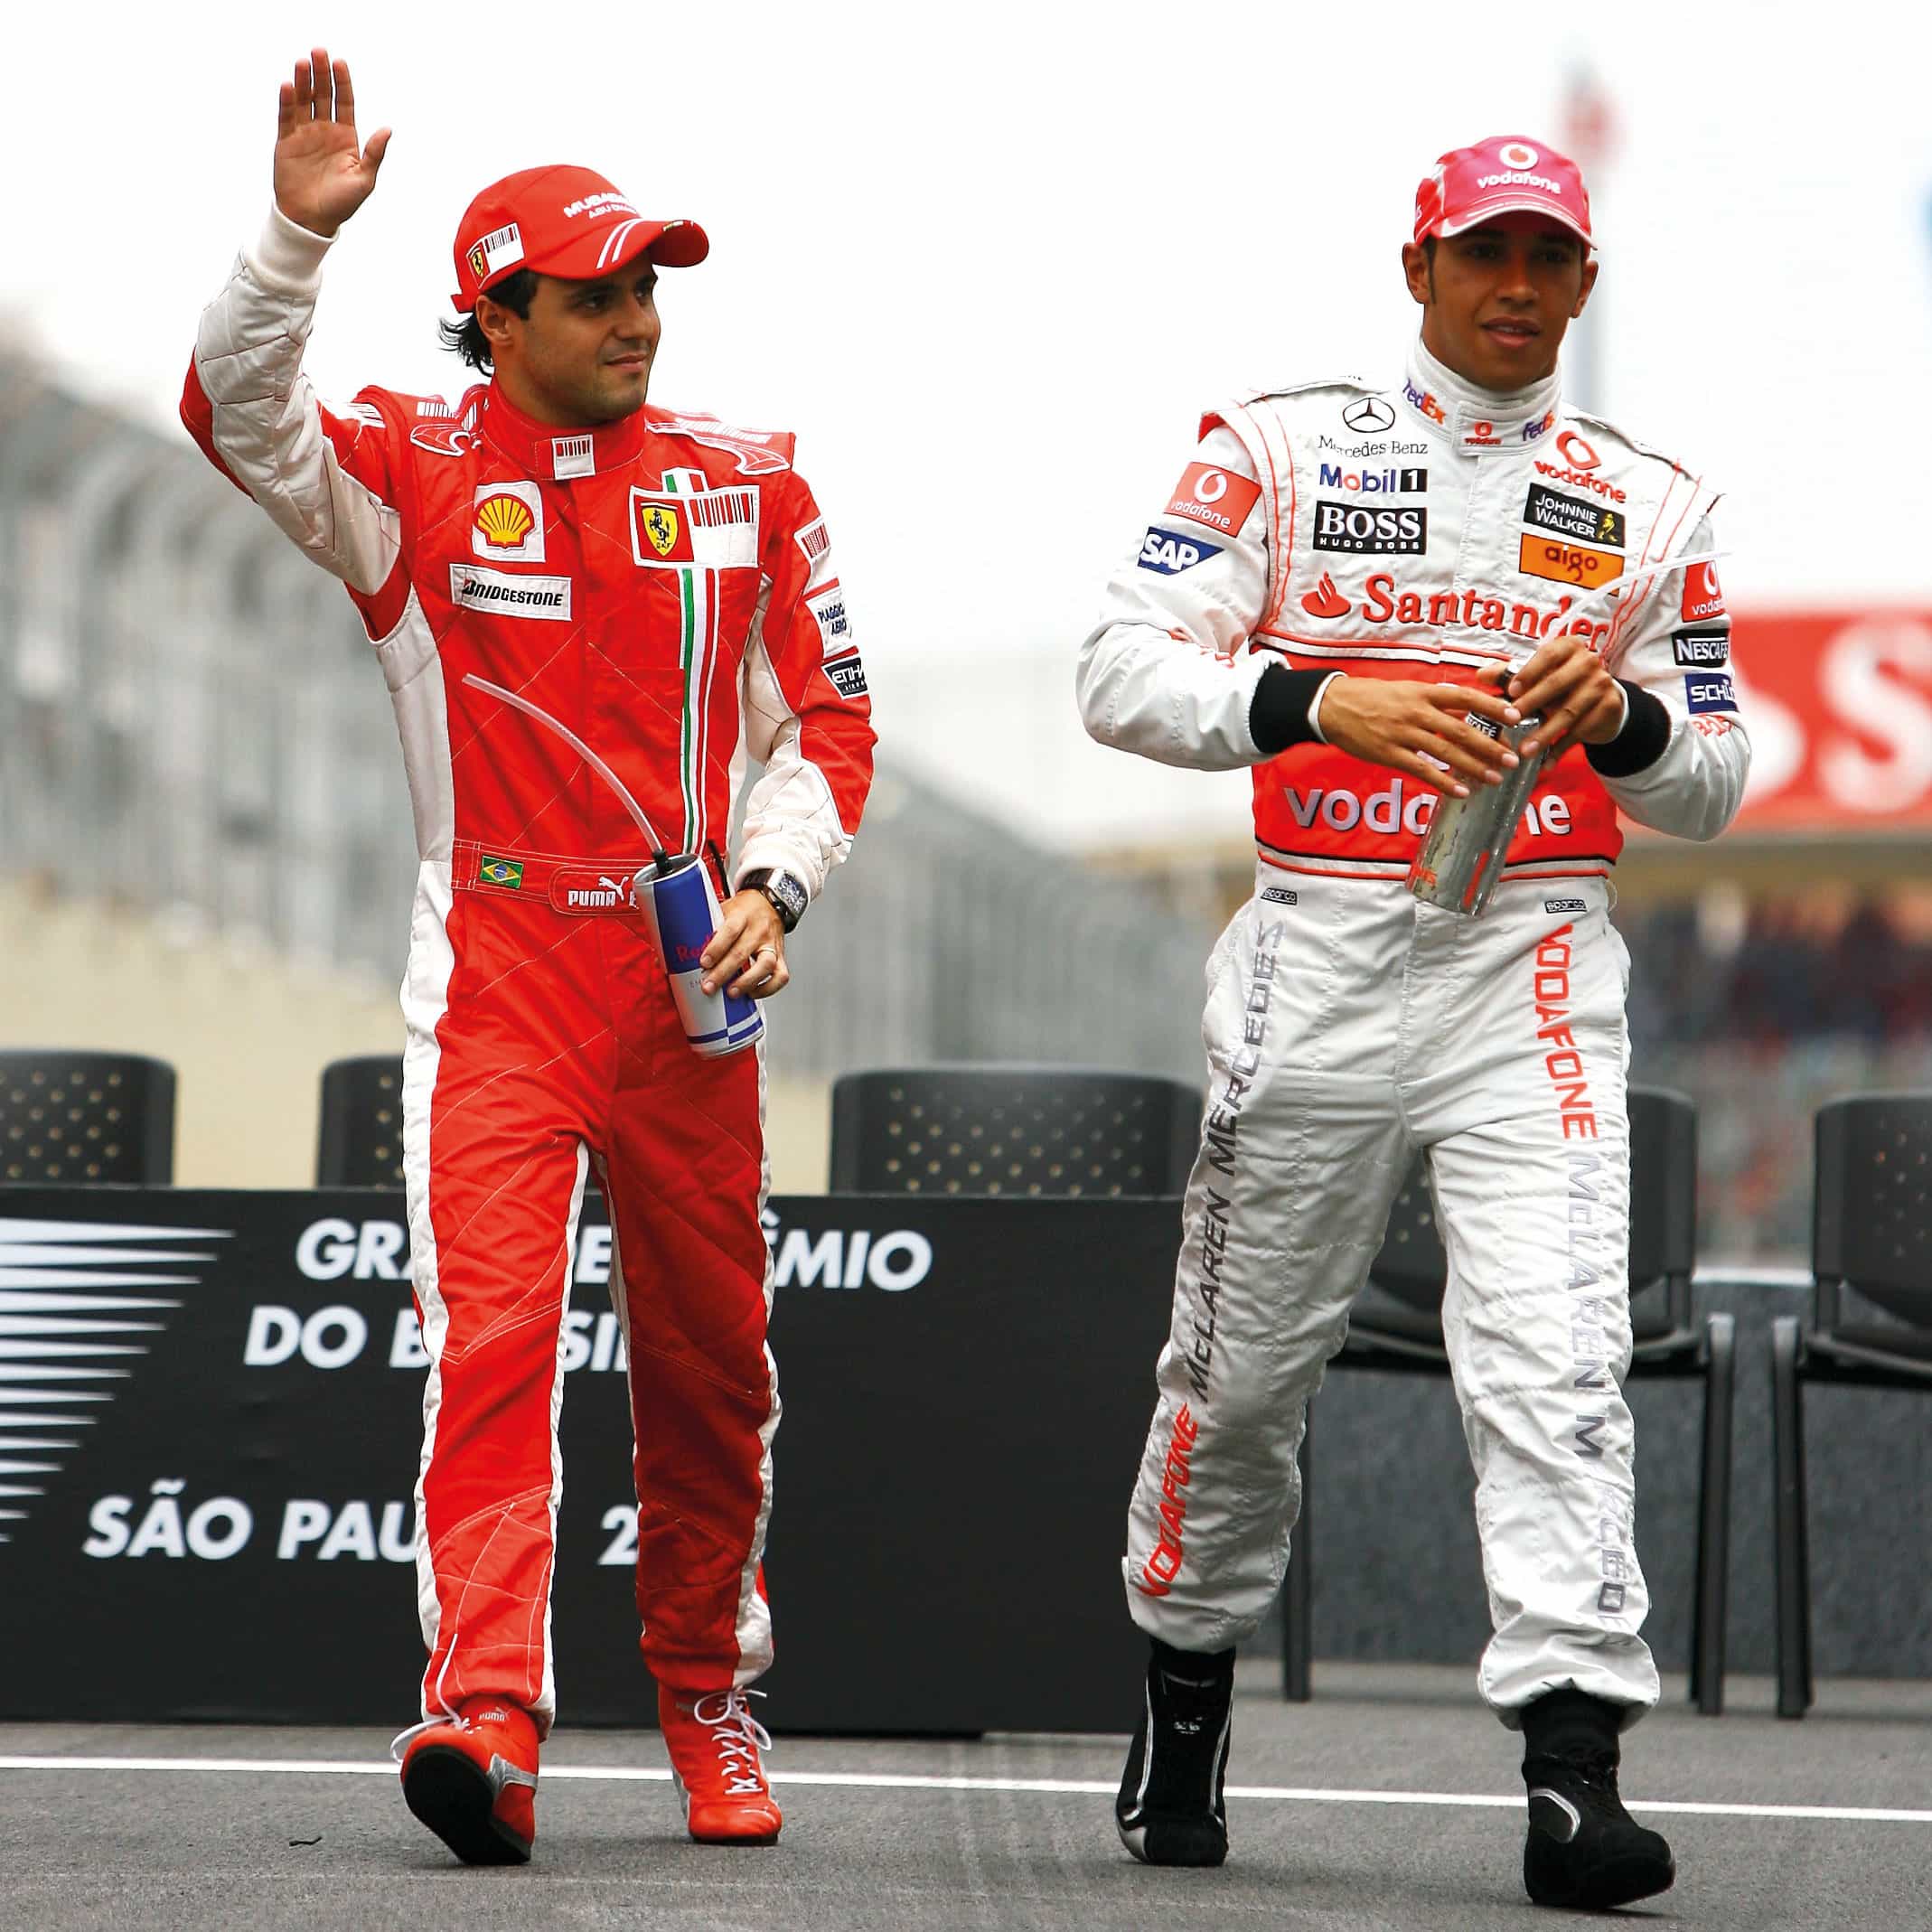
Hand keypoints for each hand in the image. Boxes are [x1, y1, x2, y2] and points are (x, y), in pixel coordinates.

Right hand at [274, 48, 390, 237]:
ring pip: (303, 101)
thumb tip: (388, 129)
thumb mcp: (364, 180)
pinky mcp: (286, 141)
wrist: (312, 220)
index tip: (340, 63)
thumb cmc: (341, 204)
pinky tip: (288, 85)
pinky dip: (286, 101)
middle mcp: (325, 131)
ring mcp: (305, 134)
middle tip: (319, 52)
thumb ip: (374, 153)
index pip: (344, 103)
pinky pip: (286, 117)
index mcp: (346, 137)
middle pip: (323, 95)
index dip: (342, 83)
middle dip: (321, 74)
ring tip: (303, 62)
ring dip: (303, 81)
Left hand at [700, 892, 789, 1000]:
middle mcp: (759, 930)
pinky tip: (752, 993)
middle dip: (723, 973)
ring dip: (747, 982)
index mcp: (742, 916)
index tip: (704, 963)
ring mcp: (771, 944)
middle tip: (709, 986)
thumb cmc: (743, 910)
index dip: (716, 948)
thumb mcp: (725, 910)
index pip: (730, 931)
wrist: (769, 902)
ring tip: (732, 992)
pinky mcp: (780, 956)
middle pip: (742, 953)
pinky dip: (767, 988)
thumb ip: (710, 927)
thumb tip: (685, 947)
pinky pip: (780, 976)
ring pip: (765, 966)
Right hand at [1315, 675, 1522, 798]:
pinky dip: (1444, 782)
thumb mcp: (1405, 690)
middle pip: (1462, 730)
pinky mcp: (1390, 754)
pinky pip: (1423, 770)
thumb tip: (1464, 711)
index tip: (1516, 716)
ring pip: (1446, 753)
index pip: (1465, 697)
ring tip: (1494, 778)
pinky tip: (1461, 792)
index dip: (1492, 707)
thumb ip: (1433, 701)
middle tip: (1512, 759)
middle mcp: (1417, 712)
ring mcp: (1403, 734)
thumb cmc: (1371, 697)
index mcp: (1423, 692)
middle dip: (1490, 746)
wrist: (1333, 706)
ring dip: (1474, 767)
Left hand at [1482, 634, 1624, 760]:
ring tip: (1525, 750)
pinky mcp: (1609, 707)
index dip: (1529, 673)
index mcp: (1569, 646)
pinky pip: (1581, 731)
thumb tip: (1480, 675)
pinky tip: (1546, 762)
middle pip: (1557, 683)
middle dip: (1532, 704)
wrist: (1601, 703)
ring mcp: (1602, 684)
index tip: (1511, 691)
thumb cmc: (1560, 686)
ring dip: (1545, 733)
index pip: (1548, 655)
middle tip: (1511, 722)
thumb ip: (1510, 674)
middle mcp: (1589, 661)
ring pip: (1569, 711)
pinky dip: (1561, 748)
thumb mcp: (1538, 677)